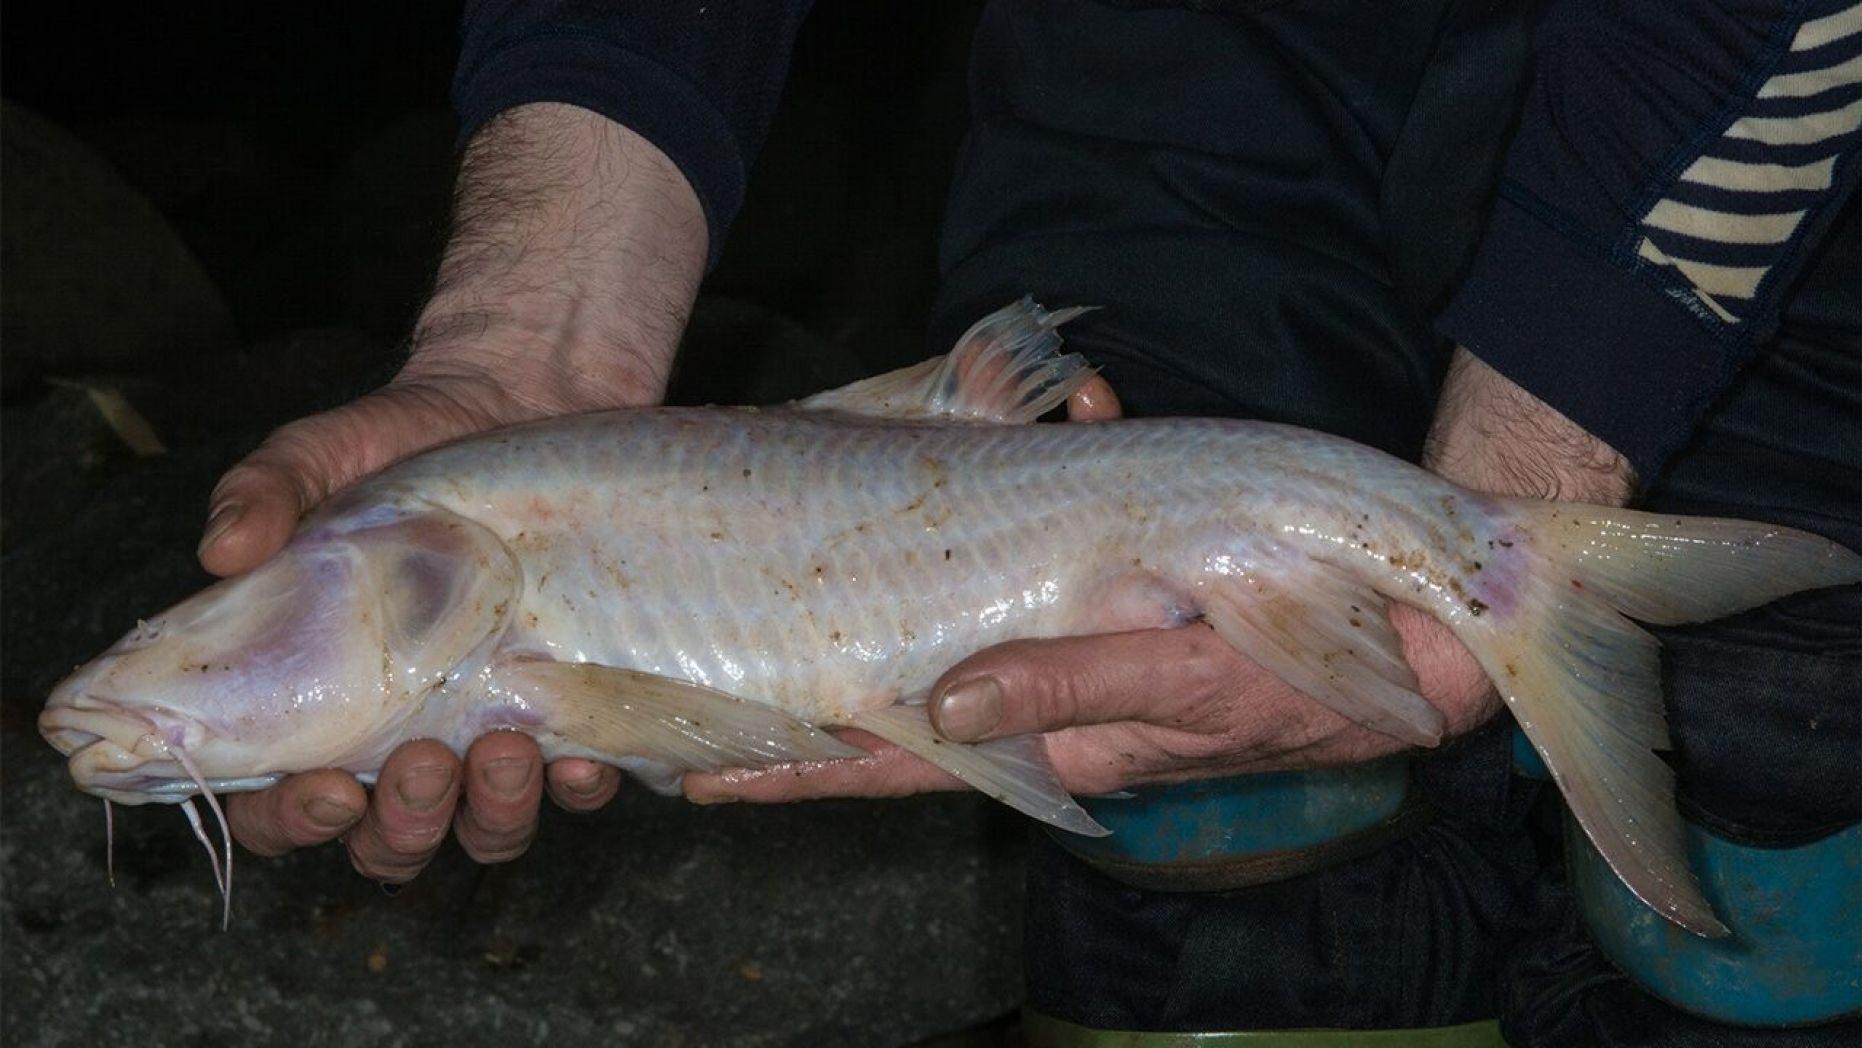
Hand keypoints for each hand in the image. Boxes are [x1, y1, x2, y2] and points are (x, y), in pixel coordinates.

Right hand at [216, 103, 706, 879]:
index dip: (297, 820)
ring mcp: (496, 729)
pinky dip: (591, 784)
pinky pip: (589, 777)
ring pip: (489, 826)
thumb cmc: (401, 441)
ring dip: (497, 812)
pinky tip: (593, 755)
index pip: (287, 804)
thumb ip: (265, 495)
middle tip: (423, 764)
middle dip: (407, 824)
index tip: (326, 785)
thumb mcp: (321, 456)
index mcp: (326, 701)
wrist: (522, 398)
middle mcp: (409, 735)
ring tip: (508, 750)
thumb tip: (222, 549)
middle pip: (395, 839)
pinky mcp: (579, 704)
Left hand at [684, 350, 1630, 805]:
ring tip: (763, 612)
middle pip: (889, 711)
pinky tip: (982, 465)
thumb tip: (949, 709)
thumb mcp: (1197, 685)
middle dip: (791, 712)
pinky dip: (994, 515)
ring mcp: (1073, 645)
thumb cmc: (1323, 667)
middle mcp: (1048, 700)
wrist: (1433, 622)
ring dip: (866, 622)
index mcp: (1059, 739)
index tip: (694, 770)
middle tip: (678, 704)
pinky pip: (1026, 558)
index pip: (896, 765)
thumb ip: (1071, 692)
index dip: (795, 770)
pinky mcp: (1112, 594)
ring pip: (941, 638)